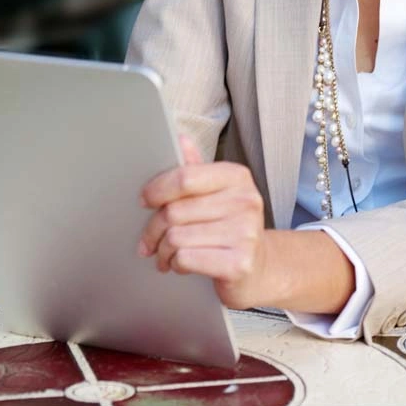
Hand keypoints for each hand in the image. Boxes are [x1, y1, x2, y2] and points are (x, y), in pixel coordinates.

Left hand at [138, 136, 269, 308]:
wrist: (261, 267)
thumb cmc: (231, 227)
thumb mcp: (218, 194)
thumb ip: (197, 170)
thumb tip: (179, 139)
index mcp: (237, 177)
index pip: (184, 177)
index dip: (156, 189)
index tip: (144, 200)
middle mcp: (245, 201)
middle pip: (174, 211)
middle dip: (153, 229)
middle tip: (149, 240)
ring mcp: (245, 233)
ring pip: (176, 237)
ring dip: (162, 250)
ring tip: (165, 254)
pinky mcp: (239, 263)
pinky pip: (186, 259)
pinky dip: (175, 264)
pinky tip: (180, 264)